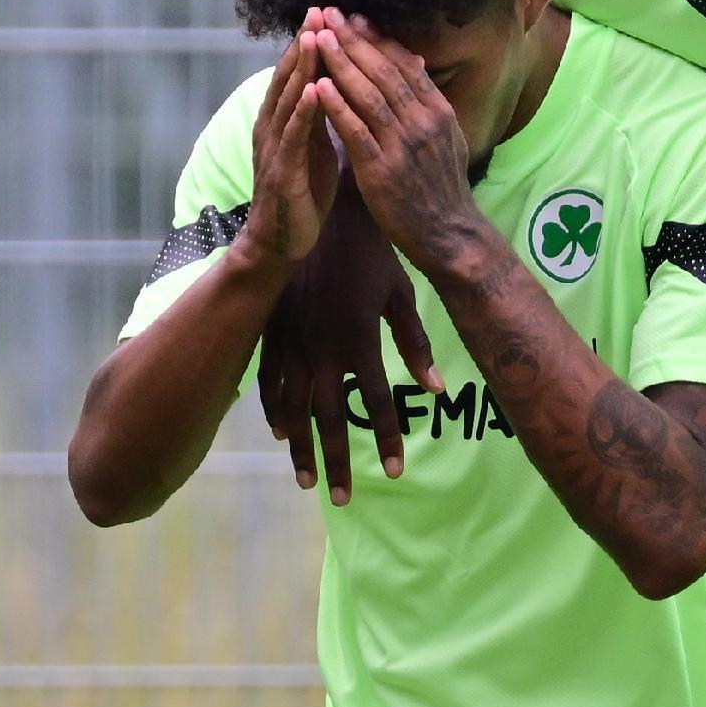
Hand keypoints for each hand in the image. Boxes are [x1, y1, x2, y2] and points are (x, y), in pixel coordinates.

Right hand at [239, 27, 337, 263]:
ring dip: (301, 69)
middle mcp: (275, 127)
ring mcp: (275, 148)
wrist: (282, 242)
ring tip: (314, 37)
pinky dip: (304, 113)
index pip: (301, 75)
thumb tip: (342, 87)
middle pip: (291, 78)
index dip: (314, 45)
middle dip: (305, 44)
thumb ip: (326, 117)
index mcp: (287, 121)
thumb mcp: (318, 147)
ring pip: (289, 101)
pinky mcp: (281, 172)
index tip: (329, 13)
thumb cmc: (303, 194)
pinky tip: (315, 92)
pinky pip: (294, 138)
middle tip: (319, 9)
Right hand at [259, 170, 444, 502]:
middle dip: (338, 461)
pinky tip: (282, 434)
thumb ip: (415, 344)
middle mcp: (321, 347)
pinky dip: (274, 411)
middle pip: (332, 418)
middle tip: (342, 499)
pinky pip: (268, 380)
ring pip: (295, 408)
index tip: (397, 472)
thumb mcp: (399, 294)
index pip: (378, 403)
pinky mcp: (269, 328)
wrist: (317, 208)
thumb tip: (436, 389)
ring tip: (308, 481)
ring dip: (303, 447)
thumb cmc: (370, 250)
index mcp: (358, 339)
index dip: (389, 439)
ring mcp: (290, 339)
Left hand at [308, 12, 495, 278]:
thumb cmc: (442, 189)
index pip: (404, 65)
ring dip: (341, 63)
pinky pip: (355, 130)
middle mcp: (422, 122)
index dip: (377, 39)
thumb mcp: (448, 139)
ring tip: (319, 38)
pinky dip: (337, 106)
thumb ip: (429, 101)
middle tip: (329, 14)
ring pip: (368, 95)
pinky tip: (318, 85)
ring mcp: (403, 146)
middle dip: (354, 41)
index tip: (354, 18)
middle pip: (383, 72)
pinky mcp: (381, 169)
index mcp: (437, 112)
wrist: (449, 235)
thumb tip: (417, 65)